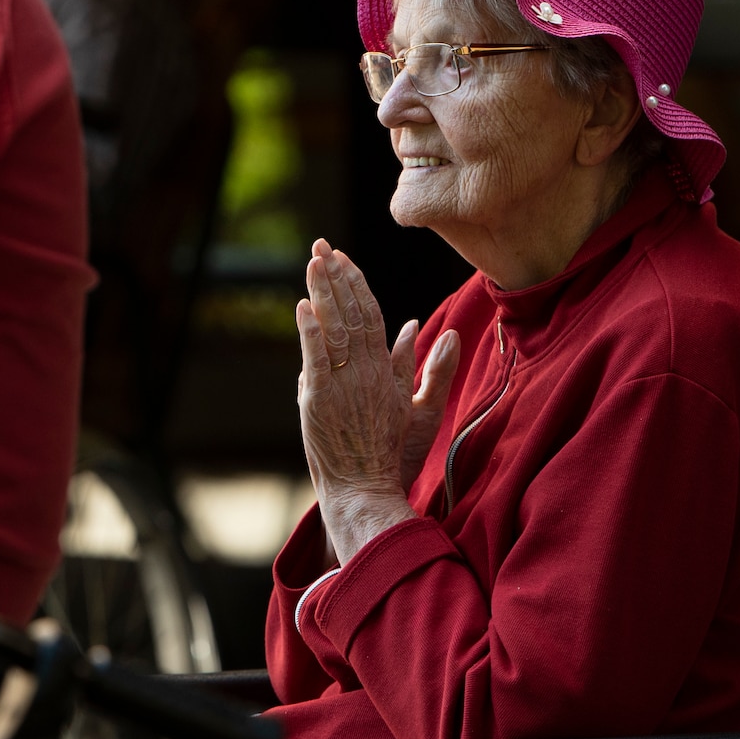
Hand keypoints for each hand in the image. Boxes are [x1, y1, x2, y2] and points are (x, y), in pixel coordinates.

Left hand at [295, 240, 458, 562]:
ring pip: (334, 329)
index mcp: (389, 372)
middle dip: (336, 277)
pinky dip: (310, 331)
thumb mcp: (424, 411)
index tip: (343, 259)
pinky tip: (303, 306)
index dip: (358, 284)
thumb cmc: (396, 457)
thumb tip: (436, 331)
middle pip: (352, 314)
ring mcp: (342, 385)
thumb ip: (430, 370)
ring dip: (322, 293)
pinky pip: (315, 357)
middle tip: (322, 246)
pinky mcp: (319, 400)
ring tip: (312, 262)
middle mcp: (367, 372)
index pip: (374, 316)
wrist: (369, 492)